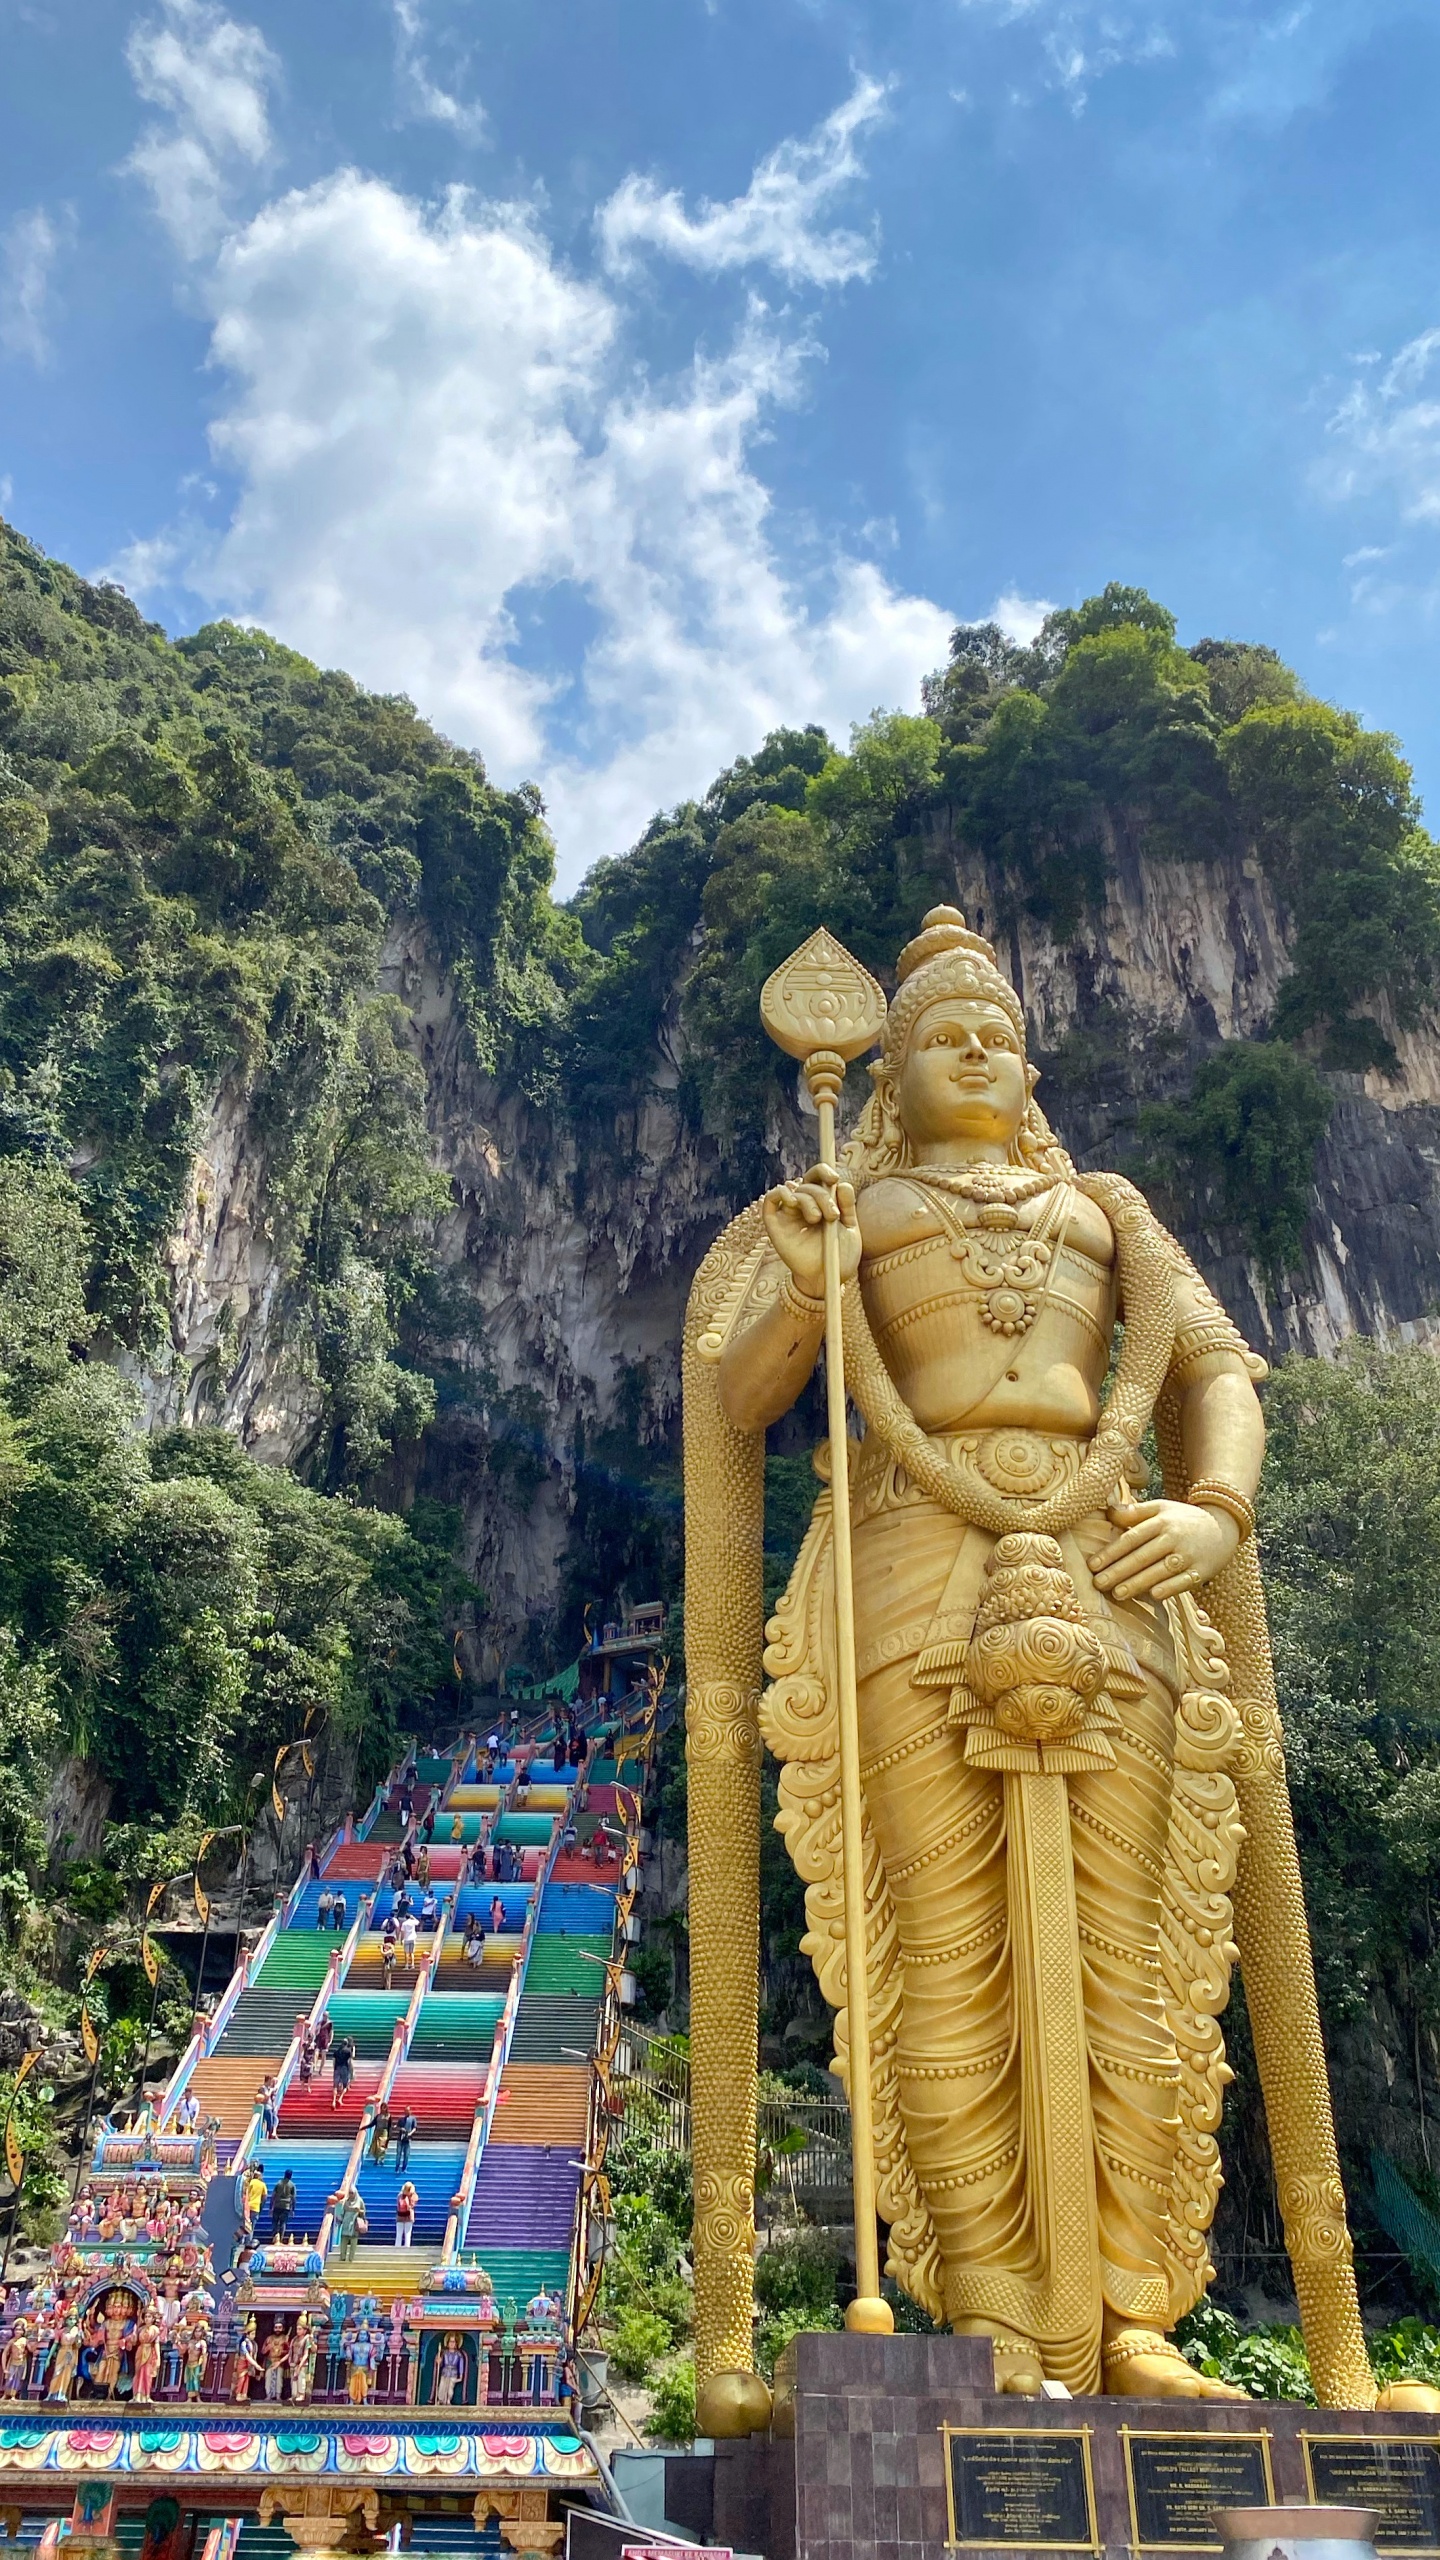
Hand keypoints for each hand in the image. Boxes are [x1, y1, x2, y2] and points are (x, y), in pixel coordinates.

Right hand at [762, 1164, 860, 1300]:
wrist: (828, 1280)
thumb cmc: (839, 1257)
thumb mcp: (850, 1229)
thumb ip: (847, 1206)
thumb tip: (843, 1184)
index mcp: (821, 1203)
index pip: (817, 1178)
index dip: (823, 1171)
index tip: (834, 1178)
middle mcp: (803, 1206)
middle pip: (808, 1184)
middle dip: (823, 1195)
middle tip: (832, 1215)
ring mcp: (788, 1215)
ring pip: (794, 1191)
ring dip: (809, 1200)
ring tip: (818, 1219)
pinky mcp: (775, 1225)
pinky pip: (770, 1200)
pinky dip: (779, 1193)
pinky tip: (793, 1201)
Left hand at [1091, 1498, 1238, 1602]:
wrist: (1223, 1526)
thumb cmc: (1183, 1519)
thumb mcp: (1161, 1508)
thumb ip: (1135, 1512)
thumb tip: (1108, 1512)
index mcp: (1161, 1521)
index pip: (1131, 1538)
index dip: (1111, 1552)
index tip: (1093, 1564)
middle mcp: (1174, 1537)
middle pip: (1142, 1556)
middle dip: (1119, 1571)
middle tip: (1098, 1583)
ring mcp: (1189, 1554)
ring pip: (1160, 1570)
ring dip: (1138, 1583)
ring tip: (1117, 1593)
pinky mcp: (1202, 1570)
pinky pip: (1184, 1581)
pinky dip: (1170, 1588)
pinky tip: (1154, 1595)